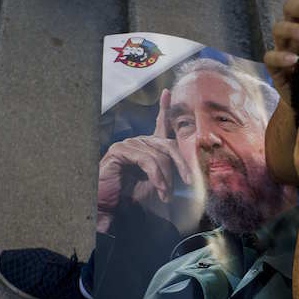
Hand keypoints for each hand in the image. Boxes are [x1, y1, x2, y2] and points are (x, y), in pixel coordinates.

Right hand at [96, 89, 192, 232]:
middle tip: (188, 182)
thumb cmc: (132, 196)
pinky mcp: (120, 151)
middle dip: (181, 164)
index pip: (159, 124)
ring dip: (167, 178)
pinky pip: (147, 160)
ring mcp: (128, 144)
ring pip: (159, 155)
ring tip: (166, 195)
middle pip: (168, 144)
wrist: (110, 206)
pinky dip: (157, 176)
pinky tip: (160, 188)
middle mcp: (138, 141)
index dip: (164, 108)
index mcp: (147, 147)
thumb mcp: (157, 183)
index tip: (168, 93)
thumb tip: (189, 175)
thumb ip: (169, 173)